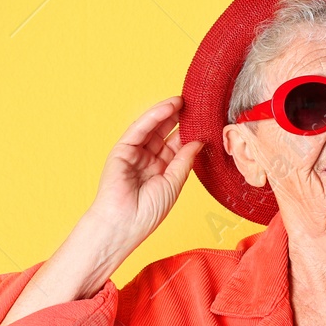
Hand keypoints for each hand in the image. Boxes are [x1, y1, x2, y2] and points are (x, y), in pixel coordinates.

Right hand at [82, 96, 203, 267]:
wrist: (124, 224)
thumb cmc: (147, 212)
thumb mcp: (174, 183)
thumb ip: (185, 160)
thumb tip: (199, 141)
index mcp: (161, 171)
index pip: (177, 146)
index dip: (189, 132)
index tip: (203, 120)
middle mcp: (148, 161)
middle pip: (164, 134)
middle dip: (179, 119)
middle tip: (194, 105)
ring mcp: (134, 154)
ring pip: (152, 129)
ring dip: (167, 113)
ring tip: (183, 101)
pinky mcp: (122, 150)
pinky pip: (139, 130)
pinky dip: (153, 117)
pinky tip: (168, 108)